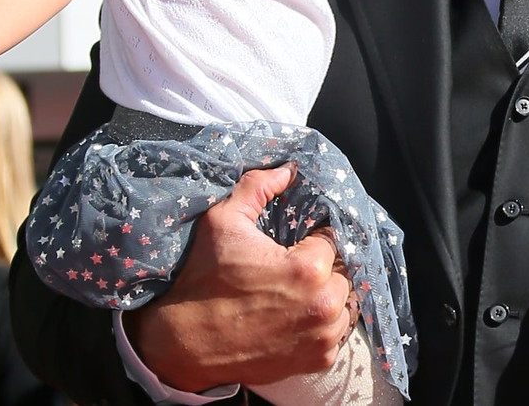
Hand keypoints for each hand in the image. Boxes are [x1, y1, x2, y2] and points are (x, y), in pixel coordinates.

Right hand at [126, 164, 355, 390]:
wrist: (183, 345)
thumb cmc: (203, 282)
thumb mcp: (223, 223)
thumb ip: (258, 187)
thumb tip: (289, 168)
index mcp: (309, 269)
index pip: (332, 239)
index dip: (314, 239)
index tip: (297, 244)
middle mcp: (324, 304)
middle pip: (344, 271)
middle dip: (325, 266)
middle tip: (294, 268)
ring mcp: (323, 336)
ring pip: (345, 302)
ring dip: (329, 294)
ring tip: (299, 291)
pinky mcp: (317, 360)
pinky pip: (337, 332)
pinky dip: (325, 323)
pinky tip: (300, 315)